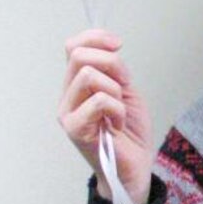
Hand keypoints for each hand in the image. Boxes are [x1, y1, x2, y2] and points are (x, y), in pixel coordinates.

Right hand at [58, 29, 154, 203]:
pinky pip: (99, 100)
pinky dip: (117, 109)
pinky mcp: (74, 129)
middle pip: (79, 55)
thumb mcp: (126, 90)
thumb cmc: (129, 130)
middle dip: (111, 64)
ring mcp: (67, 112)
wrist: (135, 165)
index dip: (97, 37)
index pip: (74, 46)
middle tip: (123, 87)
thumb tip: (109, 45)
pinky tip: (117, 124)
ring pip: (89, 76)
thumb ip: (113, 68)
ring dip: (115, 91)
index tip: (119, 45)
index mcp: (77, 83)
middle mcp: (67, 96)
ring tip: (118, 112)